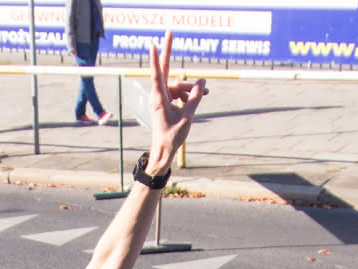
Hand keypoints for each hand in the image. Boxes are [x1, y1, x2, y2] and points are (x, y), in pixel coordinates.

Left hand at [146, 32, 206, 159]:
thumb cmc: (172, 136)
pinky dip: (188, 94)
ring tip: (205, 96)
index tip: (152, 45)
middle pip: (166, 70)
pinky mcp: (167, 100)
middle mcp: (159, 95)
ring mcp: (162, 97)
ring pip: (179, 84)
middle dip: (169, 51)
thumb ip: (195, 98)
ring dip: (191, 89)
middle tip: (169, 30)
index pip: (158, 74)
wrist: (165, 150)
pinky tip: (197, 100)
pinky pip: (179, 91)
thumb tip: (203, 82)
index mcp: (160, 99)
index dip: (156, 59)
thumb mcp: (188, 117)